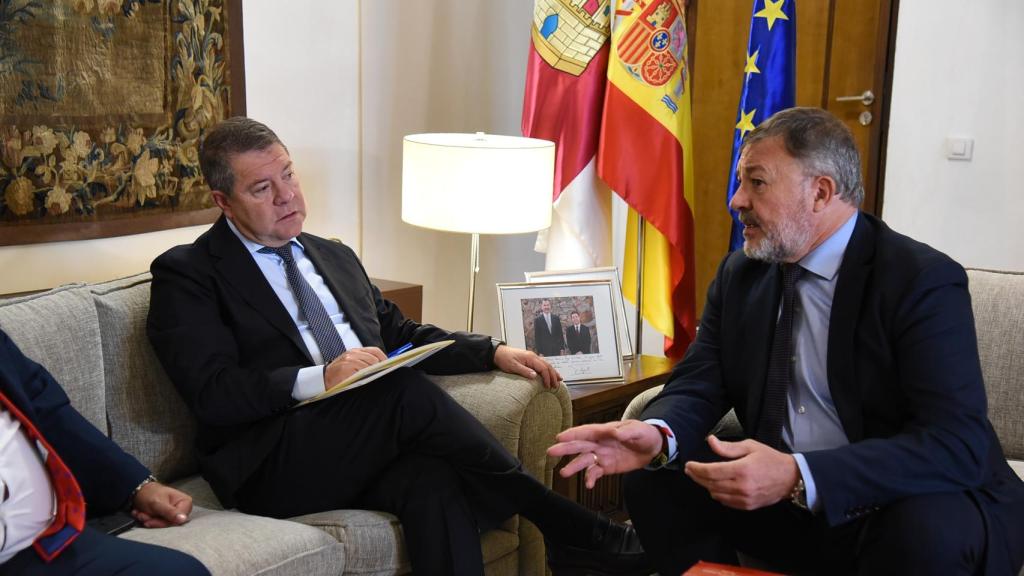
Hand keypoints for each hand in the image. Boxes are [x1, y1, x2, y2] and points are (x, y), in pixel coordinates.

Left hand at [131, 482, 192, 527]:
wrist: (142, 491)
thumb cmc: (151, 493)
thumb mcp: (158, 503)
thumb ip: (170, 512)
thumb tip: (183, 519)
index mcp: (186, 502)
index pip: (177, 520)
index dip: (162, 522)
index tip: (148, 520)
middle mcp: (183, 509)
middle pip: (171, 524)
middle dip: (153, 521)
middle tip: (142, 515)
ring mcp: (176, 513)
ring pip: (164, 525)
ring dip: (149, 521)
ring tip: (141, 514)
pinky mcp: (169, 517)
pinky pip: (160, 524)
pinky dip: (149, 521)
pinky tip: (143, 515)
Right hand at [324, 347, 386, 388]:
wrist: (324, 378)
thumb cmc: (340, 372)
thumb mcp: (351, 362)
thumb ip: (364, 361)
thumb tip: (381, 365)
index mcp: (355, 351)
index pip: (374, 350)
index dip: (383, 357)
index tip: (388, 364)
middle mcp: (352, 353)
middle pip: (373, 357)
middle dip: (380, 365)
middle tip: (383, 372)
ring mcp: (349, 360)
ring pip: (368, 363)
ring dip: (373, 370)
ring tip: (374, 375)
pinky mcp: (346, 368)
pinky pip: (361, 370)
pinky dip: (365, 374)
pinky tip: (365, 378)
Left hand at [493, 345, 561, 388]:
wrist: (498, 352)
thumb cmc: (504, 359)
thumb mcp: (513, 366)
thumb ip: (524, 371)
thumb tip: (535, 376)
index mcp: (530, 358)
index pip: (543, 368)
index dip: (547, 377)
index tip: (548, 386)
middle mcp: (533, 356)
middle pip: (547, 366)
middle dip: (553, 376)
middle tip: (557, 385)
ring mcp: (532, 357)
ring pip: (546, 364)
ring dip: (553, 372)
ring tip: (559, 380)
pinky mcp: (530, 359)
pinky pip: (542, 364)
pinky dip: (548, 370)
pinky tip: (550, 374)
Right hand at [548, 420, 663, 488]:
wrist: (653, 448)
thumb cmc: (643, 434)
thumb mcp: (638, 430)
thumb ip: (627, 432)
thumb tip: (616, 433)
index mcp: (604, 431)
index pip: (586, 432)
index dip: (573, 434)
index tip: (559, 437)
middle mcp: (599, 443)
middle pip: (580, 445)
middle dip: (565, 448)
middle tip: (551, 452)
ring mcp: (602, 455)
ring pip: (584, 461)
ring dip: (574, 466)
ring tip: (564, 473)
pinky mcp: (607, 467)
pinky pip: (595, 473)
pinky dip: (590, 478)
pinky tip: (588, 484)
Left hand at [684, 435, 799, 510]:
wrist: (790, 478)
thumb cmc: (770, 459)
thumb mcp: (749, 446)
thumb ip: (728, 447)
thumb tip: (710, 441)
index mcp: (741, 469)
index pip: (711, 472)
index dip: (696, 469)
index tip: (689, 465)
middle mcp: (741, 486)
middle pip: (710, 484)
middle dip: (697, 477)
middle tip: (690, 470)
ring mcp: (744, 498)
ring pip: (715, 494)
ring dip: (706, 485)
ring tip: (702, 476)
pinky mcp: (747, 506)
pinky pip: (725, 501)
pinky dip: (717, 493)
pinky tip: (716, 485)